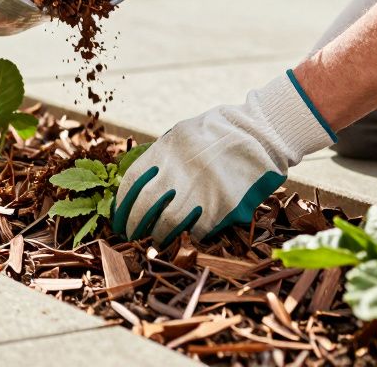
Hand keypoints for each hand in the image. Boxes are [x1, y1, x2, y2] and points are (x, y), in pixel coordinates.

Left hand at [112, 71, 336, 244]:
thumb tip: (137, 185)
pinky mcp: (221, 206)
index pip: (132, 183)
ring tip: (152, 244)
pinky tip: (182, 239)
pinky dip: (186, 236)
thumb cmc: (217, 133)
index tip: (117, 219)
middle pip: (145, 207)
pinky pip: (196, 229)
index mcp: (165, 151)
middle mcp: (178, 171)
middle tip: (130, 237)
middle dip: (134, 225)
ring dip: (157, 237)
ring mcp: (200, 189)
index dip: (121, 205)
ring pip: (168, 223)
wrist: (258, 133)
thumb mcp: (181, 135)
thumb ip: (160, 157)